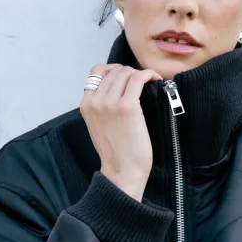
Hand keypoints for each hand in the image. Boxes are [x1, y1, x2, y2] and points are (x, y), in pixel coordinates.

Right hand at [80, 63, 163, 198]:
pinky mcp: (127, 107)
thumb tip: (119, 88)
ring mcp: (109, 103)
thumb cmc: (116, 152)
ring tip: (150, 82)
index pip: (97, 71)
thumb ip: (102, 106)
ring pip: (126, 72)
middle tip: (142, 83)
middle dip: (130, 72)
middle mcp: (95, 101)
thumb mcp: (99, 125)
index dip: (115, 70)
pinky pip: (138, 78)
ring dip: (140, 74)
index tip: (127, 78)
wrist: (122, 171)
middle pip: (114, 70)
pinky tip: (156, 80)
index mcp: (86, 105)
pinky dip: (149, 74)